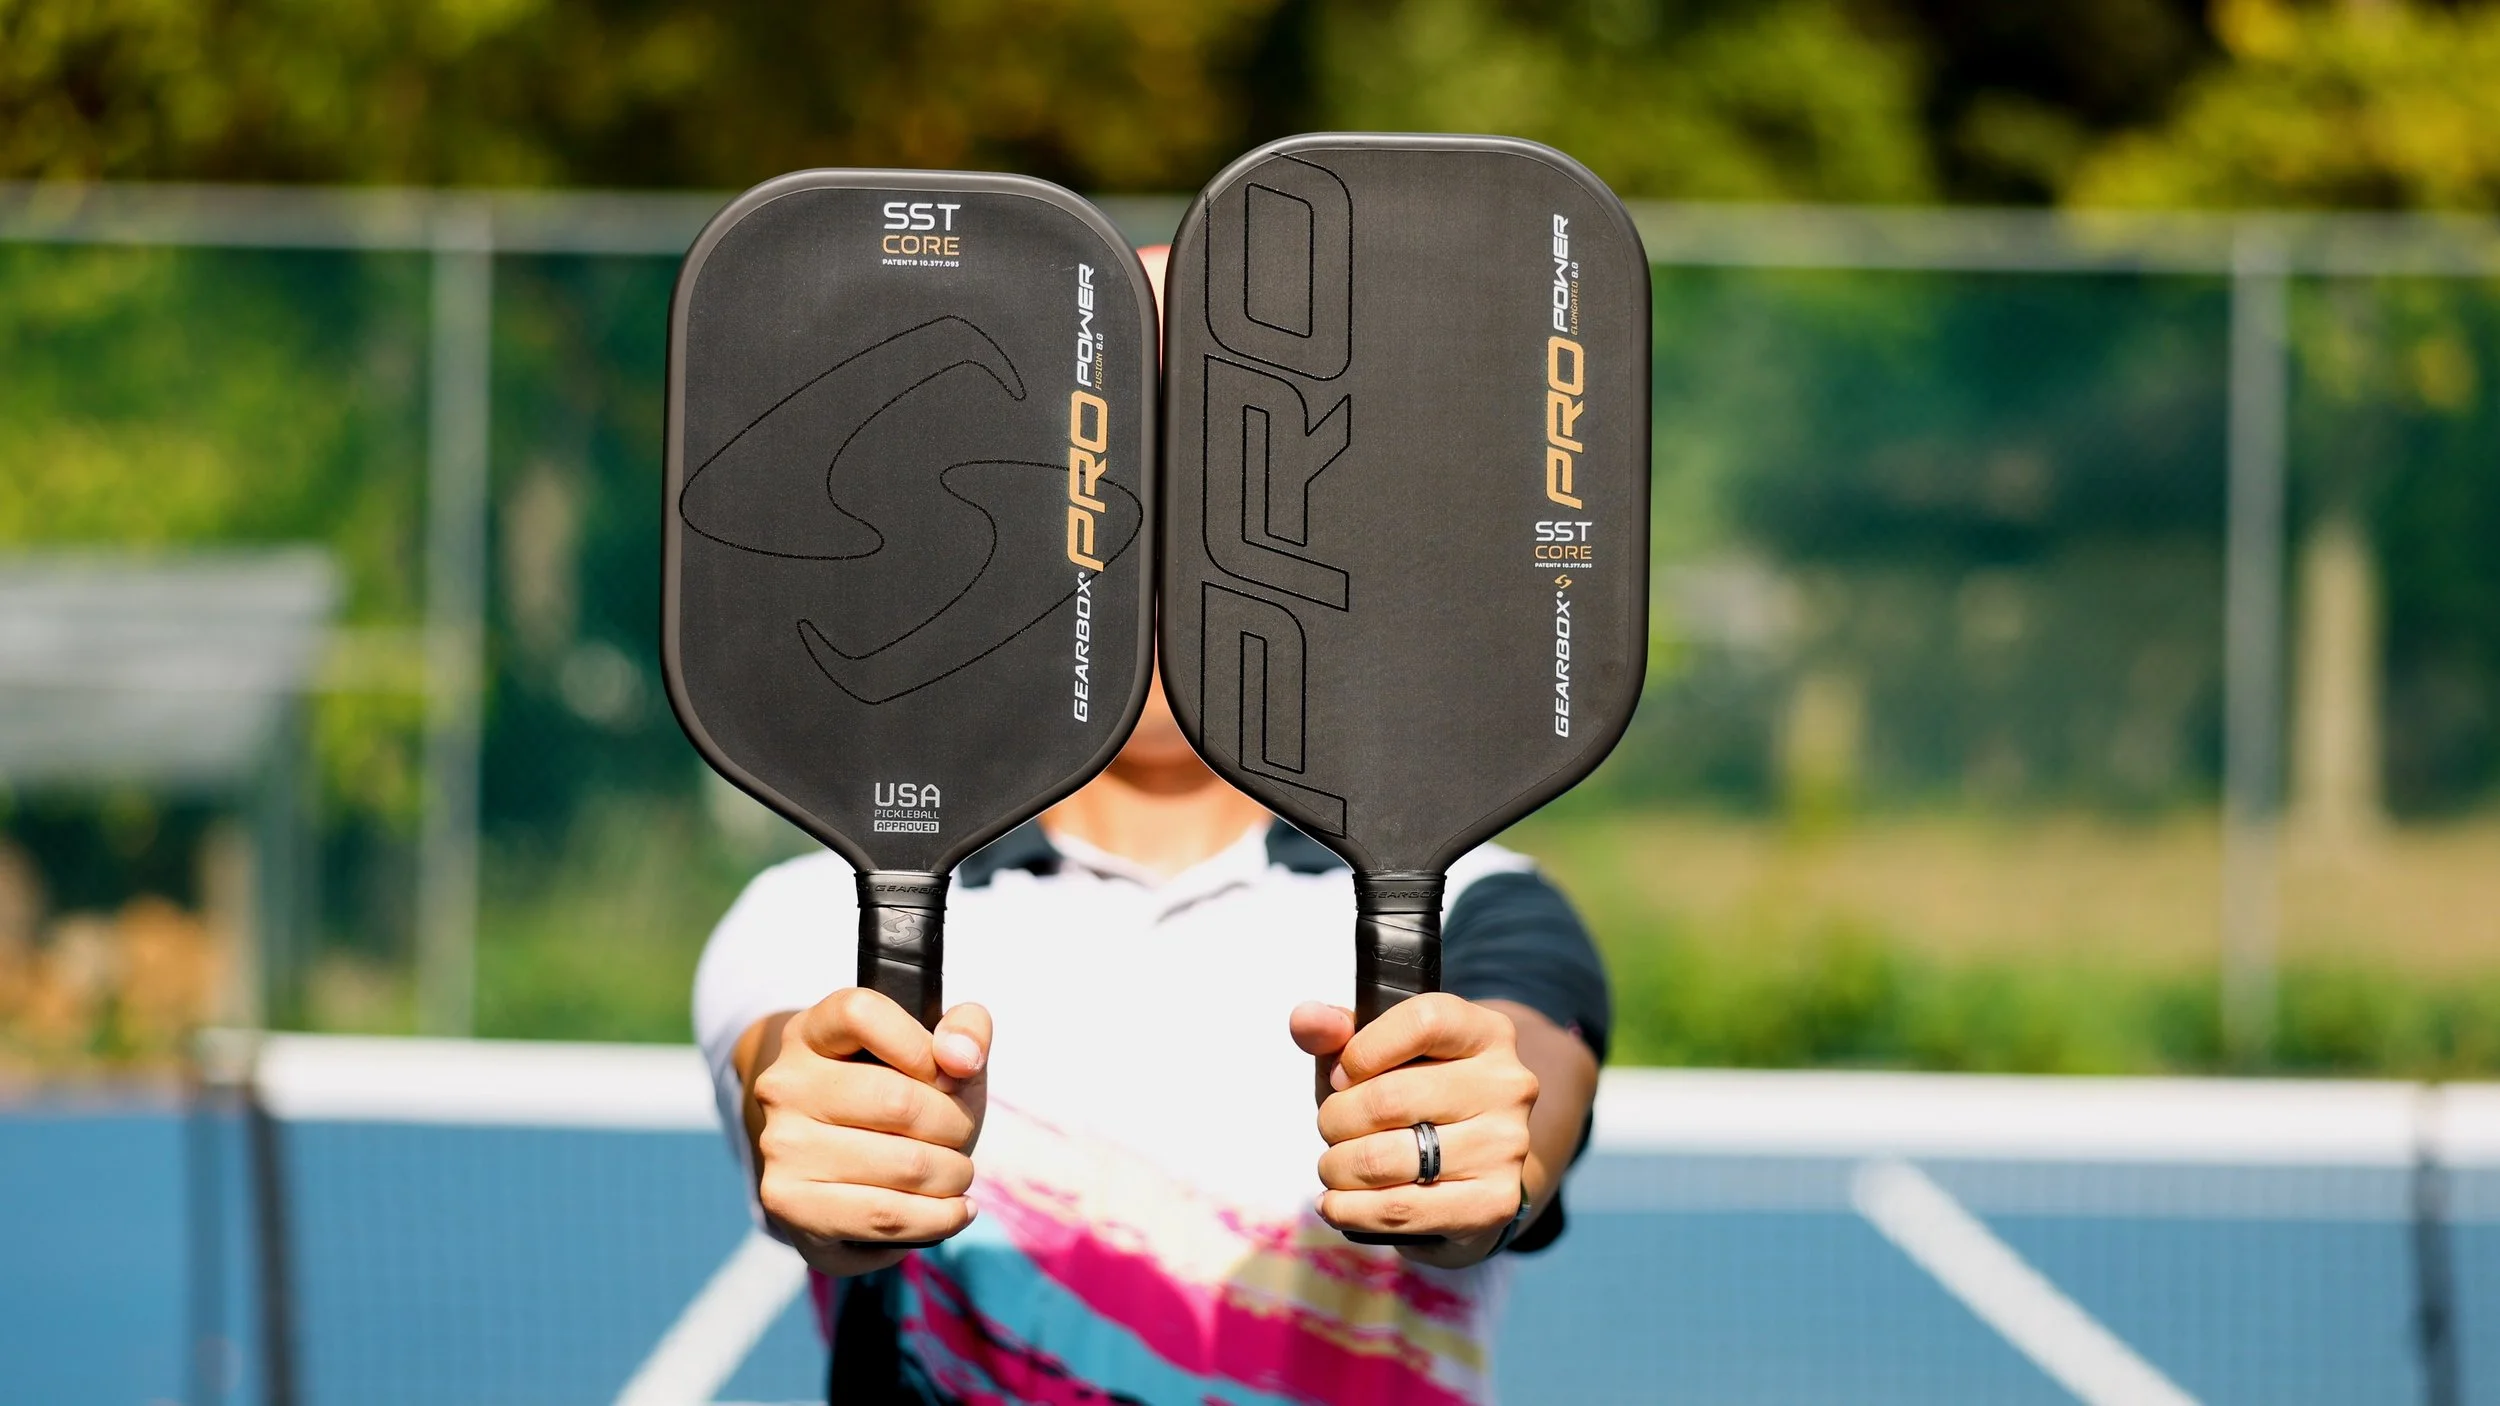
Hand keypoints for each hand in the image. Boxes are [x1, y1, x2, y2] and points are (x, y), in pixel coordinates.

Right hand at [748, 988, 990, 1275]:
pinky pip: (886, 1216)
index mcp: (813, 1032)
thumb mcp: (935, 1052)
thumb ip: (965, 1030)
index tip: (949, 1074)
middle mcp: (784, 1084)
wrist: (835, 1167)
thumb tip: (962, 1057)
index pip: (862, 1014)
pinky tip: (955, 1210)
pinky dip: (939, 1218)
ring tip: (956, 1174)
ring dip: (953, 1175)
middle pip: (899, 1101)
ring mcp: (781, 1145)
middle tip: (960, 1135)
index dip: (922, 1046)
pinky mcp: (789, 1202)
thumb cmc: (896, 1097)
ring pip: (904, 1165)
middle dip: (955, 1124)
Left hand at [1290, 994, 1538, 1265]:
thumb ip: (1337, 1030)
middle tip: (1330, 1127)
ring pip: (1385, 1159)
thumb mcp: (1381, 1053)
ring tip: (1333, 1166)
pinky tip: (1335, 1204)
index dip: (1364, 1050)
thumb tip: (1305, 1019)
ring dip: (1337, 1167)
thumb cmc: (1418, 1097)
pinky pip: (1398, 1209)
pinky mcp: (1493, 1202)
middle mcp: (1508, 1085)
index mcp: (1486, 1033)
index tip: (1342, 1076)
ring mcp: (1506, 1146)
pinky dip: (1349, 1209)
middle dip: (1336, 1118)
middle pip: (1390, 1098)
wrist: (1474, 1168)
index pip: (1423, 1022)